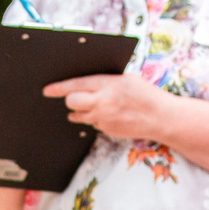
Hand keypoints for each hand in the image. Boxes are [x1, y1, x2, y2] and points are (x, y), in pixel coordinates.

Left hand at [44, 73, 175, 142]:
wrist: (161, 118)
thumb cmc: (146, 95)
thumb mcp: (127, 79)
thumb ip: (106, 80)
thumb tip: (87, 82)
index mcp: (107, 85)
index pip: (76, 85)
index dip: (59, 88)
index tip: (47, 90)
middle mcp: (103, 102)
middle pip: (72, 102)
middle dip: (71, 99)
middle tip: (77, 98)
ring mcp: (104, 118)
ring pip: (79, 116)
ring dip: (82, 111)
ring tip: (95, 106)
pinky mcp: (107, 130)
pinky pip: (93, 124)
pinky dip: (96, 119)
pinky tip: (109, 115)